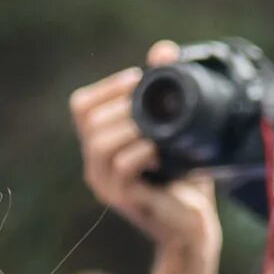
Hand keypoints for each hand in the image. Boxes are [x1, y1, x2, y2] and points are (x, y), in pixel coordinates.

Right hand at [71, 42, 227, 256]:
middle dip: (122, 104)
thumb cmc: (183, 176)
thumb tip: (163, 49)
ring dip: (131, 126)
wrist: (193, 224)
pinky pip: (121, 165)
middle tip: (153, 104)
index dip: (108, 87)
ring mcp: (105, 183)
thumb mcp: (176, 127)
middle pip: (88, 119)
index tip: (138, 79)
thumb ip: (166, 90)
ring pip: (99, 142)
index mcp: (101, 144)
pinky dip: (141, 151)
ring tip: (156, 128)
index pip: (81, 105)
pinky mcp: (122, 198)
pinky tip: (159, 150)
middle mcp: (95, 163)